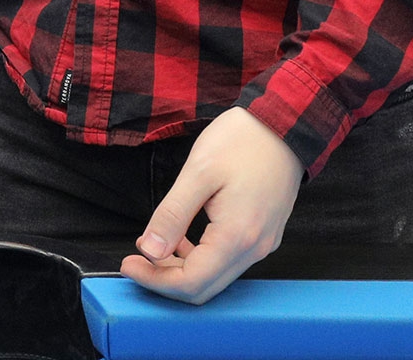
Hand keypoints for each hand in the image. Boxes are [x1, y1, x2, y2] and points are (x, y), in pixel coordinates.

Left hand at [121, 106, 305, 304]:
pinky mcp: (263, 234)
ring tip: (153, 244)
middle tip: (136, 258)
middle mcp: (254, 249)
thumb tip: (149, 250)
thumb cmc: (241, 142)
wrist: (283, 124)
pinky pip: (228, 261)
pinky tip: (181, 238)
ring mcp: (262, 243)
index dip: (155, 280)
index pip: (191, 283)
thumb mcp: (198, 173)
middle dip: (165, 279)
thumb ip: (172, 215)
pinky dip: (200, 258)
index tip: (128, 263)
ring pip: (216, 277)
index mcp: (237, 237)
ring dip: (181, 269)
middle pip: (204, 288)